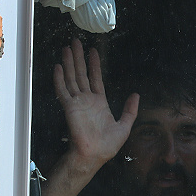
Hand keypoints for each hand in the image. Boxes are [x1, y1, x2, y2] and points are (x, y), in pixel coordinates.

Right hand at [41, 39, 139, 195]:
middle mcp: (87, 100)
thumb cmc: (108, 145)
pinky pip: (63, 91)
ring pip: (72, 78)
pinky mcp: (69, 107)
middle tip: (75, 41)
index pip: (96, 79)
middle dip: (79, 58)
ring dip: (69, 63)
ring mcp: (77, 102)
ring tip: (67, 47)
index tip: (93, 51)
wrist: (95, 154)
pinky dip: (60, 79)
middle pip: (81, 74)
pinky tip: (59, 66)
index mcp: (99, 103)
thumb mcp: (125, 126)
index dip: (94, 65)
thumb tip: (136, 95)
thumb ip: (130, 110)